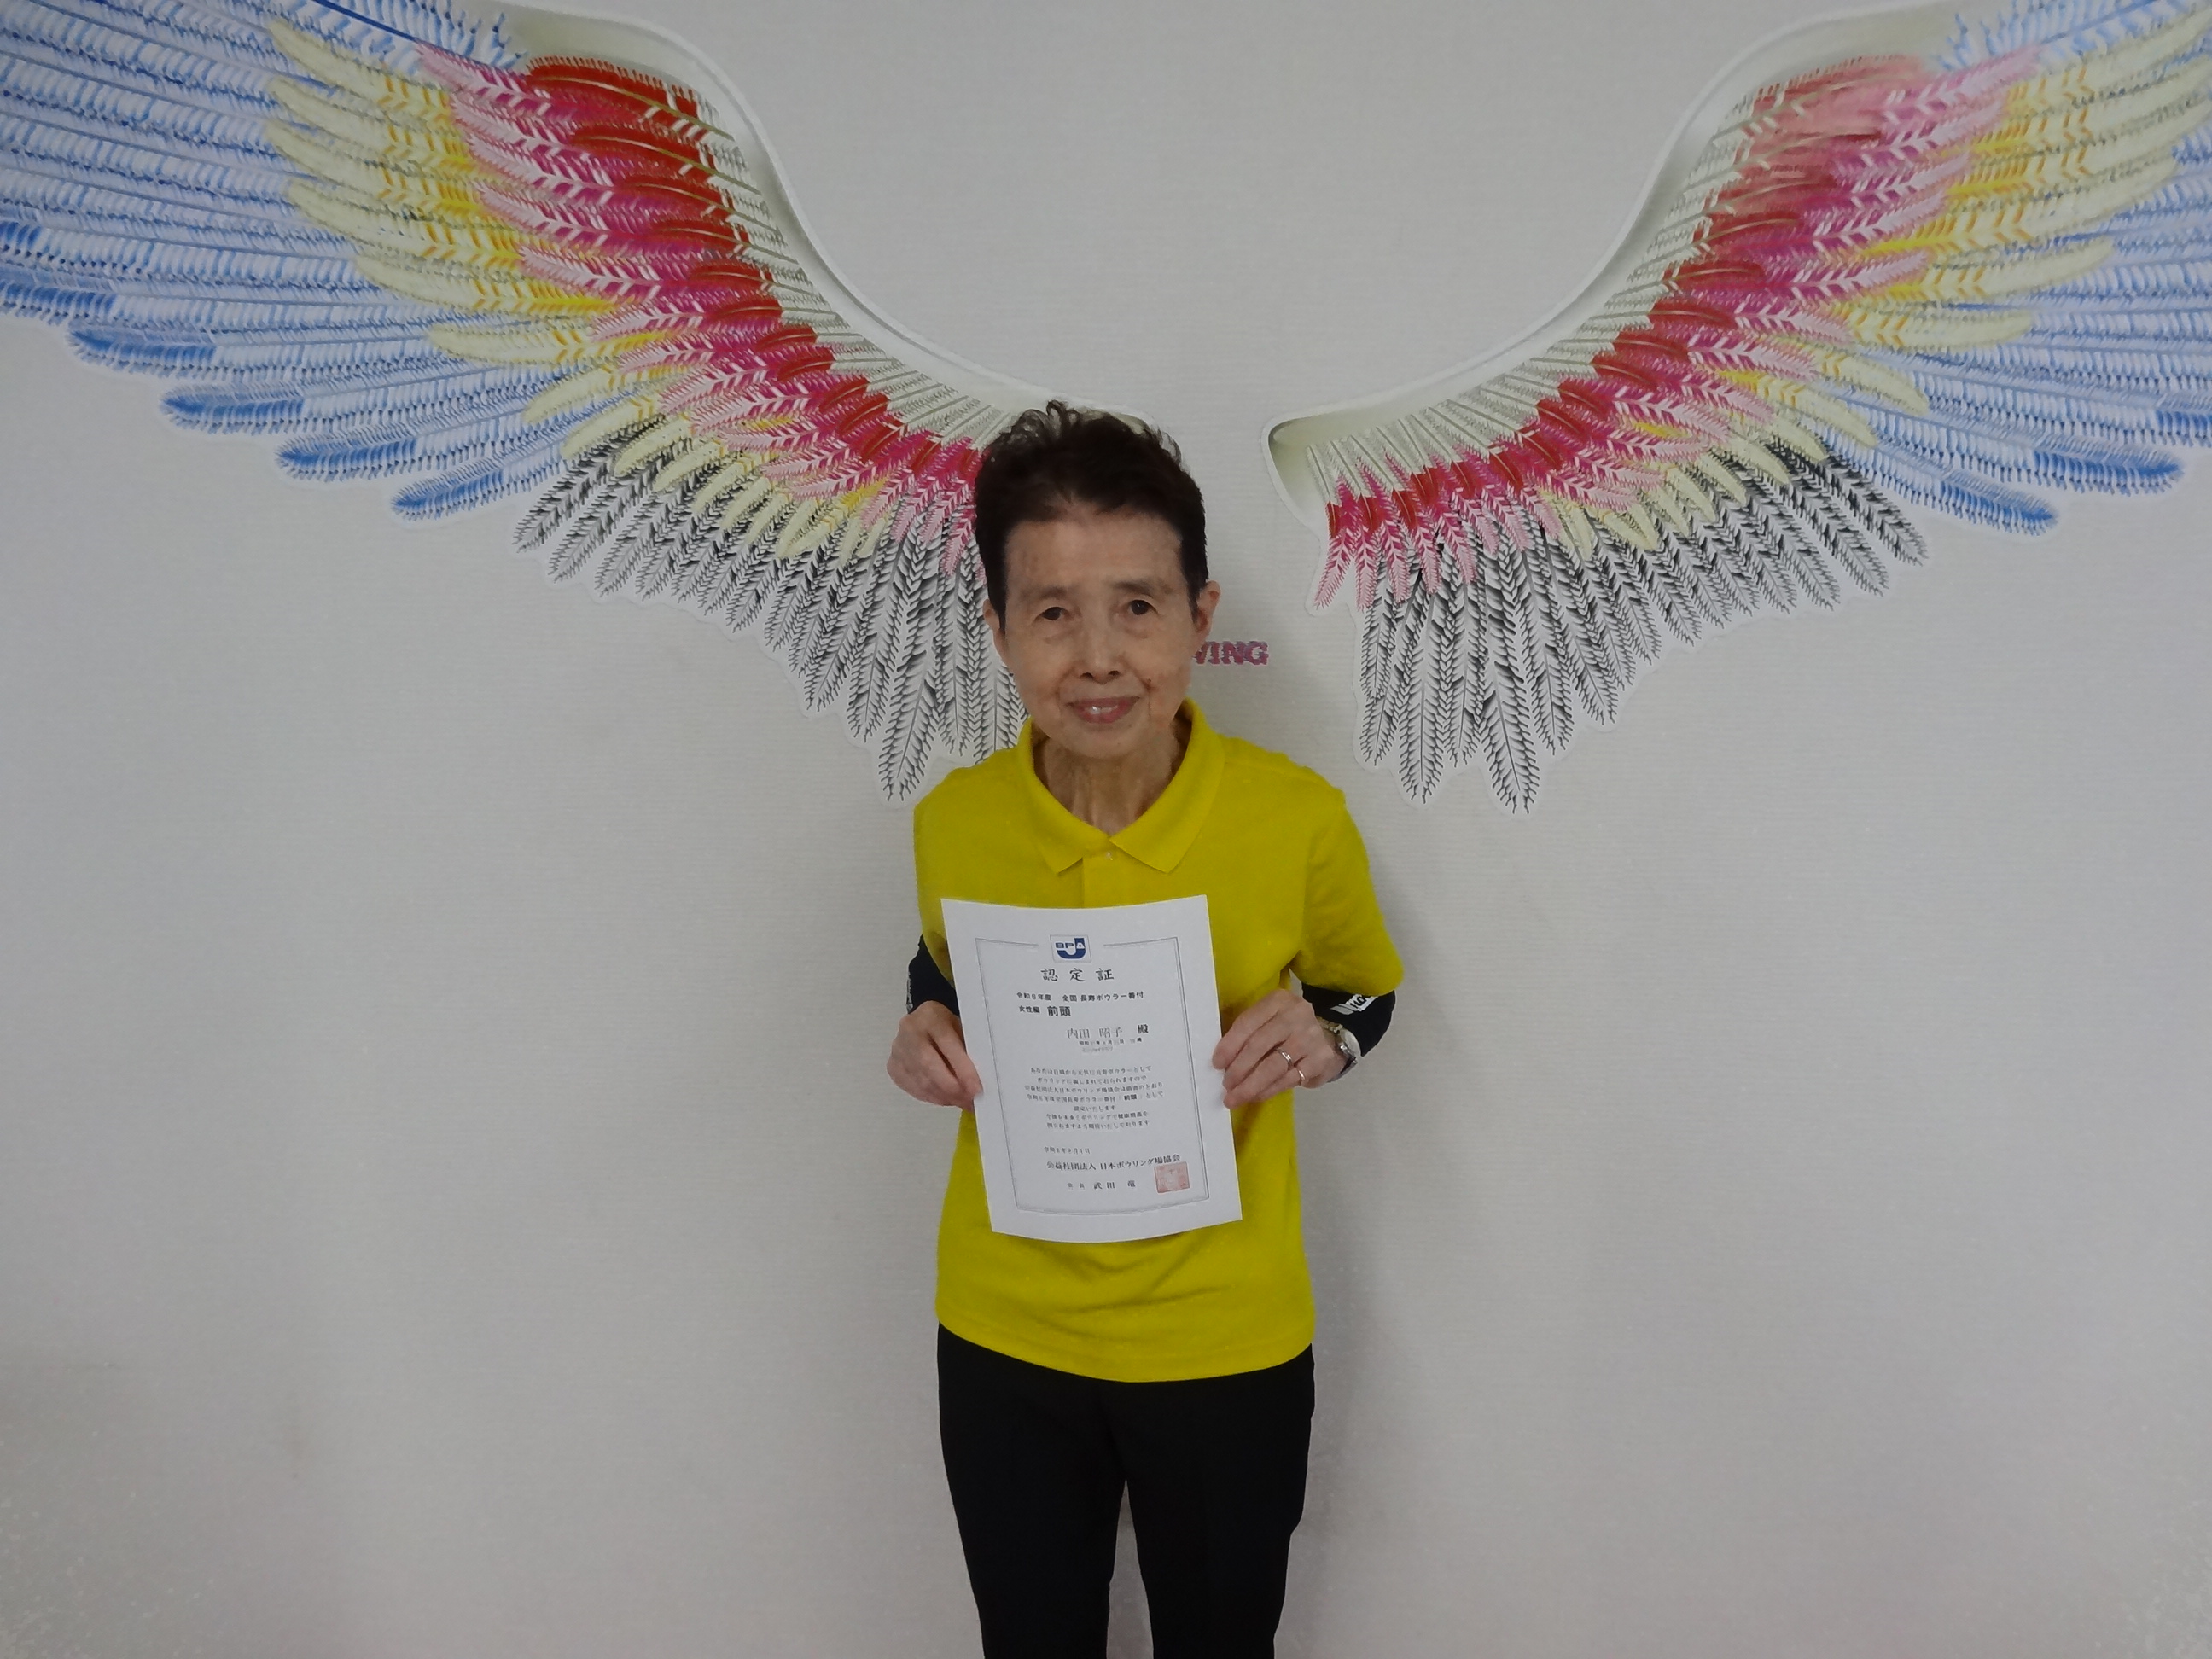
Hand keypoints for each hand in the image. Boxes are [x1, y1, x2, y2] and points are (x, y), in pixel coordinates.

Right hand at [888, 1001, 982, 1107]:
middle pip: (929, 1065)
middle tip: (969, 1101)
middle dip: (952, 1088)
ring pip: (921, 1081)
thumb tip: (977, 1082)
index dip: (962, 1069)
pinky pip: (914, 1089)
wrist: (923, 1023)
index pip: (947, 1043)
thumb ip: (968, 1050)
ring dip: (945, 1097)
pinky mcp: (893, 1067)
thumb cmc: (947, 1027)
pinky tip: (947, 1099)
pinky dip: (933, 1098)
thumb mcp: (962, 1028)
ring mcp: (898, 1050)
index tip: (976, 1089)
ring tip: (962, 1101)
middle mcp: (910, 1031)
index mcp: (930, 1016)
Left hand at [1211, 989, 1343, 1107]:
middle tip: (1226, 1085)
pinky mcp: (1320, 1060)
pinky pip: (1288, 1079)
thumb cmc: (1287, 1030)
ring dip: (1250, 1085)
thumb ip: (1249, 1032)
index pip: (1248, 1022)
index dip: (1229, 1045)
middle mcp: (1296, 1015)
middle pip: (1259, 1045)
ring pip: (1273, 1066)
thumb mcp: (1269, 1019)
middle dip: (1238, 1069)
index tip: (1217, 1064)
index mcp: (1278, 1001)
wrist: (1327, 1037)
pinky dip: (1268, 1090)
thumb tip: (1222, 1061)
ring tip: (1235, 1097)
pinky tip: (1256, 1095)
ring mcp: (1310, 1037)